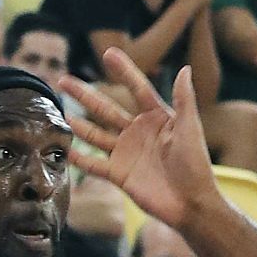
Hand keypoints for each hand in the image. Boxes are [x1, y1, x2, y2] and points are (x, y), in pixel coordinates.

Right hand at [63, 50, 223, 230]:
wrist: (191, 204)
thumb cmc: (196, 166)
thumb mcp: (190, 130)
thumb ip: (184, 100)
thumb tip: (185, 68)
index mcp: (157, 118)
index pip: (137, 88)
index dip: (123, 70)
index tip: (108, 52)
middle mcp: (138, 132)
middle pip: (106, 109)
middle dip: (85, 94)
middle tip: (63, 80)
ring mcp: (127, 153)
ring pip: (96, 134)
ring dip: (78, 124)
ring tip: (59, 112)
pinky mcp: (119, 174)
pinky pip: (94, 164)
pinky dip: (78, 158)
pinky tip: (63, 149)